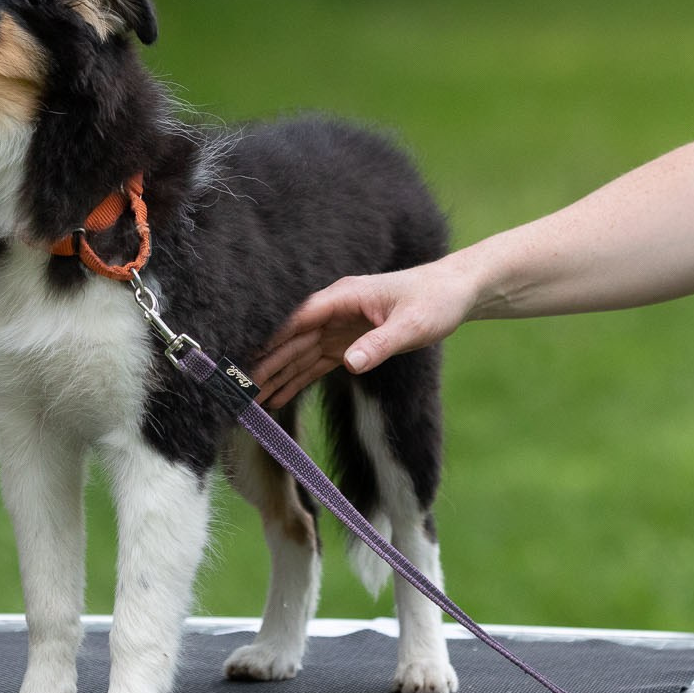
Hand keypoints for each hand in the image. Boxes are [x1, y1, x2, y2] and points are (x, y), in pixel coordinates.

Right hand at [253, 258, 478, 406]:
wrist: (453, 292)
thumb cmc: (435, 301)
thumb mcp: (412, 325)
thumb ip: (380, 343)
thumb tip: (350, 363)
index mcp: (344, 297)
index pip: (299, 318)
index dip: (273, 338)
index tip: (248, 358)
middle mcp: (335, 311)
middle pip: (292, 339)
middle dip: (267, 363)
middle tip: (240, 388)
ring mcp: (339, 327)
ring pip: (300, 354)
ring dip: (277, 375)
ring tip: (251, 400)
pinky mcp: (348, 343)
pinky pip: (316, 364)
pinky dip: (297, 380)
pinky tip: (278, 396)